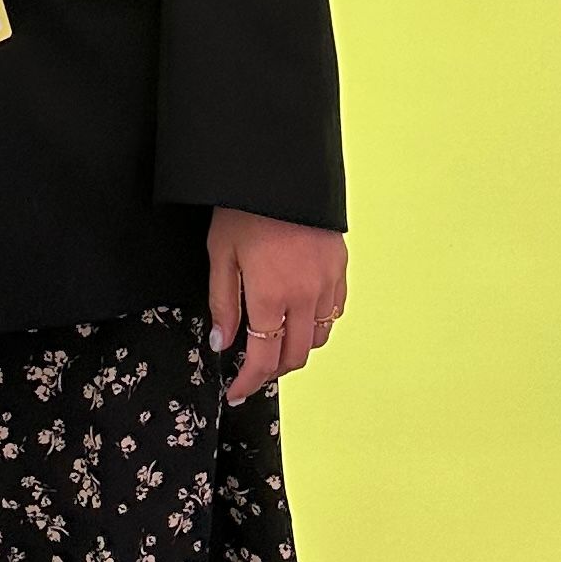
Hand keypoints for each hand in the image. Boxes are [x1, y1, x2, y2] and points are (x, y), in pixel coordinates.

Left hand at [207, 208, 345, 406]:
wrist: (281, 170)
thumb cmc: (245, 208)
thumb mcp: (221, 255)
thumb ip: (223, 304)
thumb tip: (223, 343)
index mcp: (271, 296)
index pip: (264, 358)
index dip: (249, 382)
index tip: (236, 391)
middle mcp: (305, 296)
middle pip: (295, 355)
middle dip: (272, 370)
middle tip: (252, 370)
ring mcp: (327, 283)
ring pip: (319, 337)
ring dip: (297, 349)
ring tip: (275, 343)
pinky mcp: (340, 268)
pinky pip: (335, 311)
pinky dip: (318, 324)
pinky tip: (300, 317)